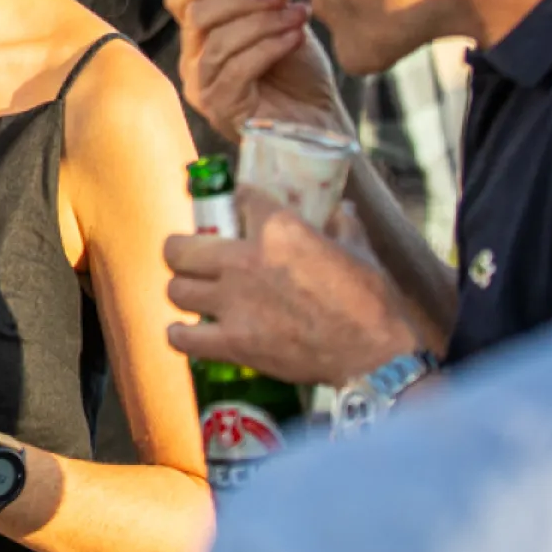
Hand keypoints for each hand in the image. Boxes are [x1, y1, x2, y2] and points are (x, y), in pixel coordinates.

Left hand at [163, 187, 423, 384]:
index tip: (238, 210)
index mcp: (277, 229)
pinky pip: (184, 338)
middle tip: (189, 258)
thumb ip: (341, 225)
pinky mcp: (234, 342)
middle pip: (180, 248)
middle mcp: (244, 261)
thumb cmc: (370, 299)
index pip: (239, 198)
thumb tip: (340, 210)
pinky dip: (180, 336)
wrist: (374, 354)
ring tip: (191, 295)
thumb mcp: (359, 250)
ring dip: (182, 291)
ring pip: (176, 290)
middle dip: (181, 250)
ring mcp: (234, 303)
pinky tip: (185, 333)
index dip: (238, 201)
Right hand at [164, 0, 343, 140]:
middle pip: (197, 14)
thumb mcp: (278, 14)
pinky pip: (236, 70)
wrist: (323, 123)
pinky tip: (295, 39)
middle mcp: (192, 59)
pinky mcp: (220, 110)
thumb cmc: (299, 72)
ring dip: (262, 22)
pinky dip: (268, 48)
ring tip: (299, 14)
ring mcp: (202, 87)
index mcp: (200, 32)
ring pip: (217, 41)